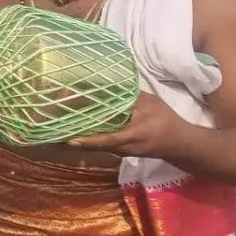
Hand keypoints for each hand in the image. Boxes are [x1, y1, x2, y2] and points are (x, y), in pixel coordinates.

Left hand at [70, 91, 188, 156]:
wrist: (179, 144)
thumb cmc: (166, 121)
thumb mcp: (151, 104)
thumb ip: (130, 96)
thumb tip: (108, 84)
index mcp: (132, 137)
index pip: (107, 140)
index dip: (89, 140)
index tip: (70, 139)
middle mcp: (122, 148)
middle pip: (96, 143)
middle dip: (77, 135)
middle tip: (56, 123)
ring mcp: (119, 150)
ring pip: (96, 144)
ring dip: (80, 134)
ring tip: (60, 122)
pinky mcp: (118, 149)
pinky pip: (100, 142)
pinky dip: (88, 135)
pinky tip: (76, 124)